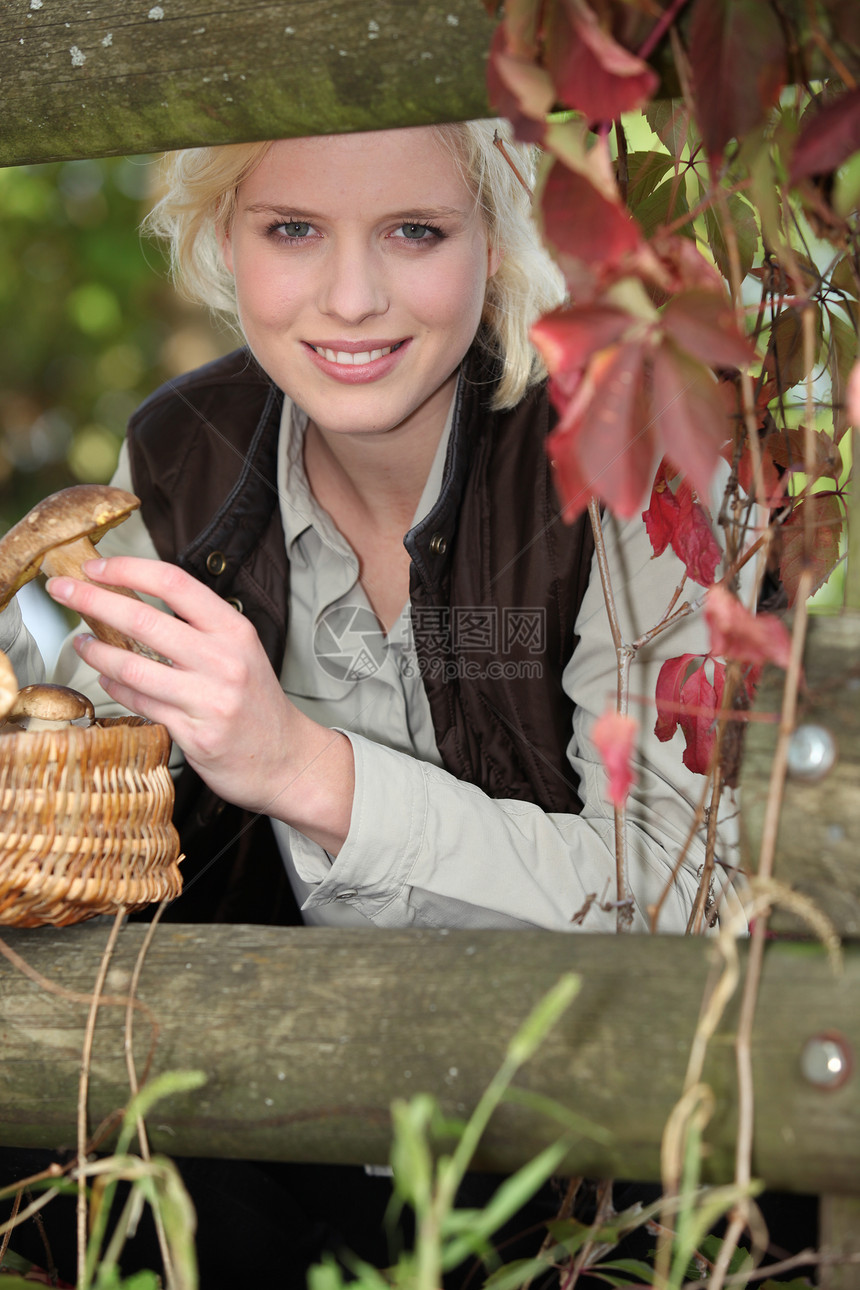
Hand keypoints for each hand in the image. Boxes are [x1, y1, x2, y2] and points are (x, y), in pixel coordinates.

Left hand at [47, 557, 353, 850]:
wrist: (286, 759)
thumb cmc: (256, 702)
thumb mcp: (240, 651)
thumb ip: (197, 627)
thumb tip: (135, 598)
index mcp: (234, 630)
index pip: (175, 584)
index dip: (129, 569)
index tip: (95, 567)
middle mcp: (224, 661)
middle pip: (144, 621)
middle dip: (93, 600)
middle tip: (62, 590)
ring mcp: (209, 700)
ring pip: (133, 668)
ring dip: (96, 652)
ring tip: (80, 643)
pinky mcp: (195, 735)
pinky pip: (141, 705)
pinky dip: (116, 689)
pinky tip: (105, 677)